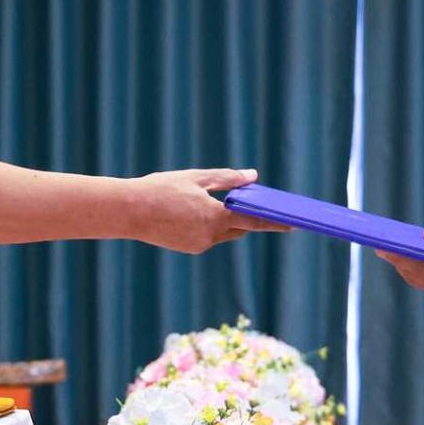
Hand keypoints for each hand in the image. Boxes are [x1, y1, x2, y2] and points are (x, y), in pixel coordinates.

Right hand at [125, 168, 284, 253]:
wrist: (129, 211)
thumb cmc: (161, 189)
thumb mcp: (195, 178)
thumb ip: (226, 179)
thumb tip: (252, 176)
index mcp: (215, 216)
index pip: (254, 220)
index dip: (275, 221)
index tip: (294, 224)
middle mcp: (210, 235)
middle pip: (239, 227)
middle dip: (245, 216)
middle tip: (251, 202)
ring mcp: (199, 245)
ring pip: (222, 232)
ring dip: (224, 220)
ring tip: (209, 201)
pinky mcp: (188, 248)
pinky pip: (206, 236)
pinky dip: (207, 225)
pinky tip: (191, 212)